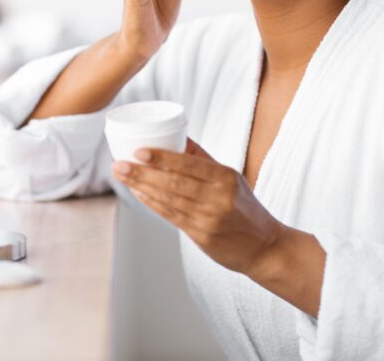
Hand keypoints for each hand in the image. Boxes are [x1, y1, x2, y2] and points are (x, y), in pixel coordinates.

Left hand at [111, 137, 284, 274]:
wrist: (265, 247)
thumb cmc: (244, 207)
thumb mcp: (231, 178)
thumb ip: (205, 160)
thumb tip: (178, 137)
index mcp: (226, 177)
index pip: (189, 164)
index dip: (162, 157)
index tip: (139, 151)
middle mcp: (218, 197)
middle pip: (173, 182)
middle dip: (142, 172)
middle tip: (118, 164)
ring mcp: (209, 218)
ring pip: (168, 199)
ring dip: (141, 187)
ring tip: (122, 176)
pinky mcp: (202, 236)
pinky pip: (171, 216)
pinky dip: (152, 204)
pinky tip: (138, 193)